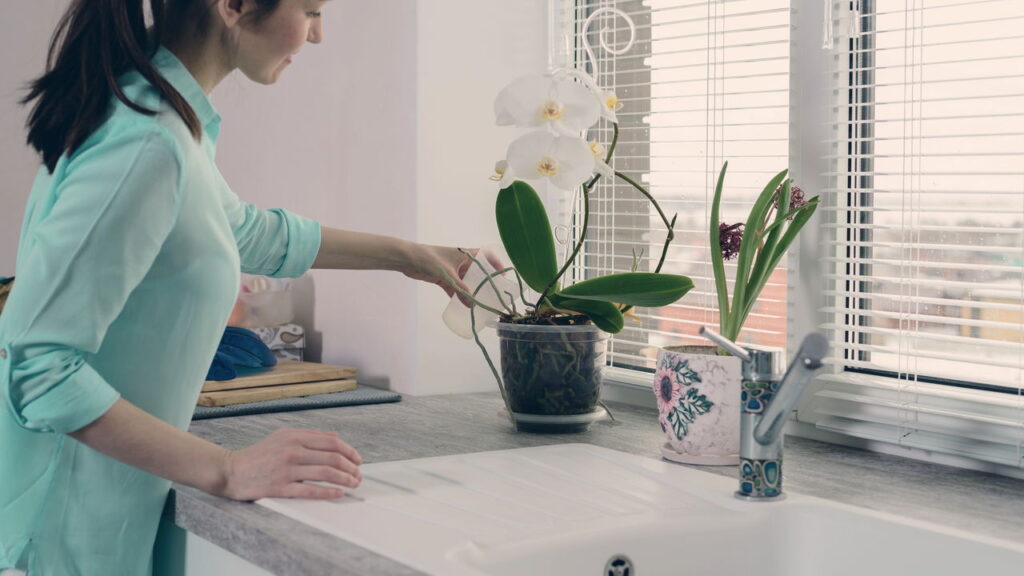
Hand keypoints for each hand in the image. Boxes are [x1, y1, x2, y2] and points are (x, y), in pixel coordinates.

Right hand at [218, 429, 362, 500]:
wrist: (230, 470)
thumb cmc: (258, 454)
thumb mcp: (282, 436)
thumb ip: (310, 436)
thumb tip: (335, 437)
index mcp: (294, 436)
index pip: (332, 442)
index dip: (350, 451)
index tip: (358, 460)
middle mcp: (292, 450)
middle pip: (332, 457)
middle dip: (351, 467)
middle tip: (358, 475)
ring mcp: (286, 469)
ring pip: (325, 473)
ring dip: (345, 479)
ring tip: (353, 484)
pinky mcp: (280, 487)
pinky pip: (310, 490)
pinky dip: (328, 492)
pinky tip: (339, 494)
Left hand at [403, 243, 504, 304]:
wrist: (407, 259)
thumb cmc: (429, 259)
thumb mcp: (447, 274)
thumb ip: (460, 290)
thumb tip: (472, 305)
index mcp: (466, 253)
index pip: (486, 256)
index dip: (496, 264)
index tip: (503, 276)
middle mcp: (462, 261)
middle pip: (479, 271)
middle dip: (487, 282)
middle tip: (495, 294)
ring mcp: (453, 271)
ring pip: (468, 282)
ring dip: (474, 291)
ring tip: (483, 302)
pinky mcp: (444, 279)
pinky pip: (456, 289)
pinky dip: (460, 297)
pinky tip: (464, 306)